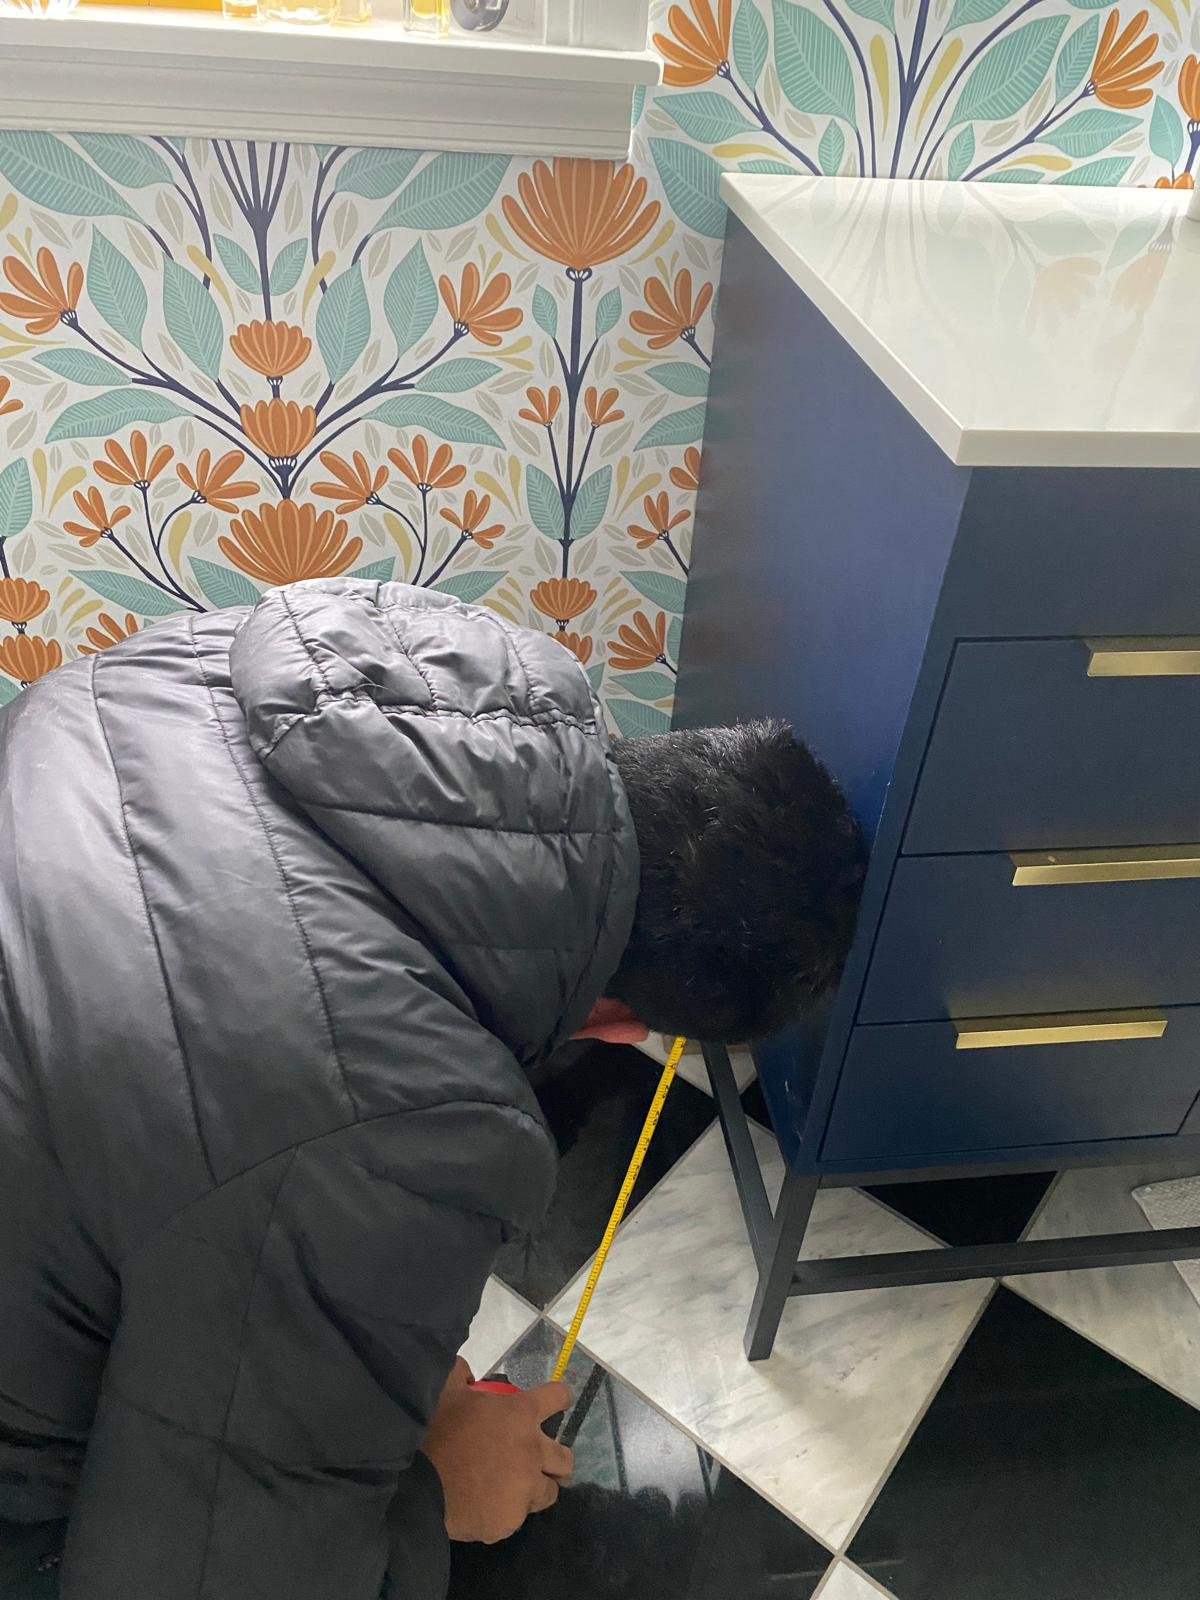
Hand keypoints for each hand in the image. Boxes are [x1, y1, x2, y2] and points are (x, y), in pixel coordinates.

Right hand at [423, 1360, 572, 1544]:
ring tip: (516, 1489)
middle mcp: (532, 1451)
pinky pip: (516, 1516)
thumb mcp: (446, 1389)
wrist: (417, 1484)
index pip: (558, 1397)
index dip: (558, 1398)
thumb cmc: (433, 1430)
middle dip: (557, 1458)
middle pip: (565, 1459)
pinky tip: (485, 1508)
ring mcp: (524, 1490)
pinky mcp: (510, 1520)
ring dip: (536, 1488)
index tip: (557, 1401)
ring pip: (548, 1493)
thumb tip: (466, 1373)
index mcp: (521, 1414)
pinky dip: (505, 1512)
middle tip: (542, 1460)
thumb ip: (462, 1375)